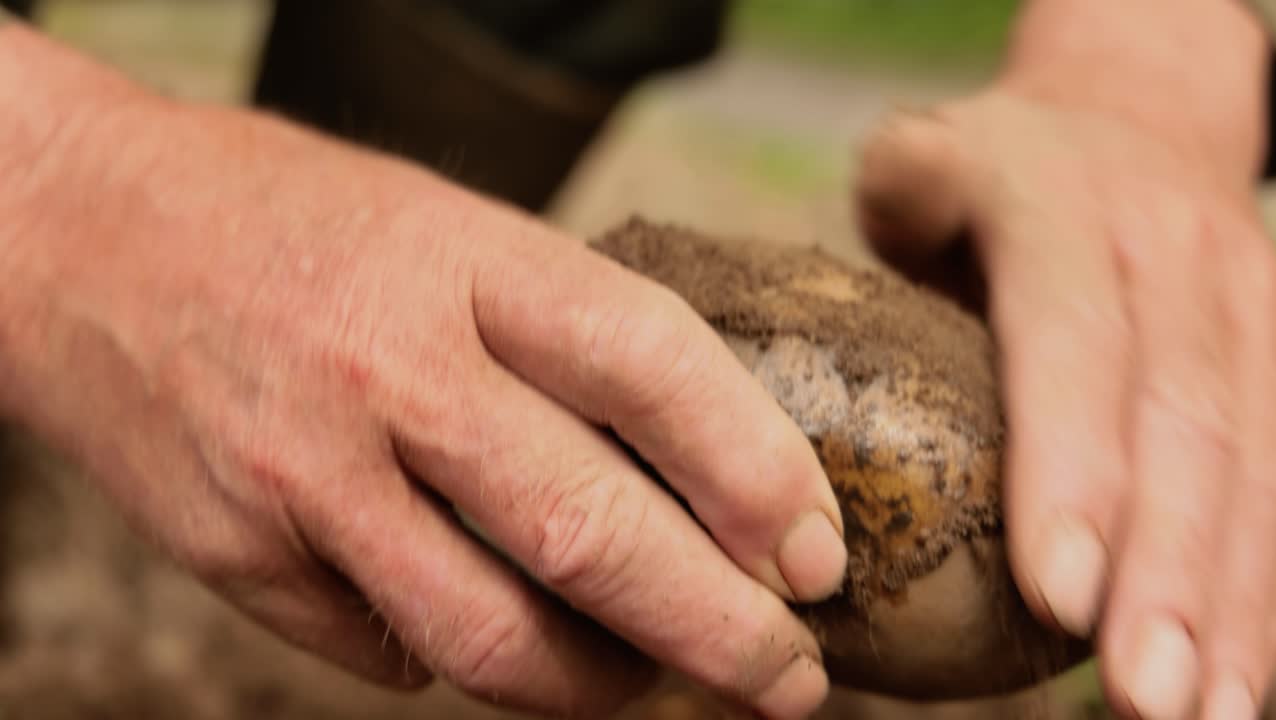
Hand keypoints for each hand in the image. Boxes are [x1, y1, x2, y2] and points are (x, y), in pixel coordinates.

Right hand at [0, 28, 847, 719]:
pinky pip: (390, 653)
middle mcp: (383, 368)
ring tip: (653, 682)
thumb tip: (701, 474)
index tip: (817, 554)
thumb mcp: (444, 229)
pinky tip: (494, 631)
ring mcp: (302, 472)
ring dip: (601, 685)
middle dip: (716, 629)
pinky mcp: (237, 555)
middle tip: (788, 682)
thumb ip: (558, 337)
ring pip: (490, 635)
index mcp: (457, 260)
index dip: (754, 469)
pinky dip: (467, 662)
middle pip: (587, 529)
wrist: (82, 232)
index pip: (649, 363)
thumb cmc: (297, 225)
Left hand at [855, 65, 1275, 719]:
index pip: (1073, 338)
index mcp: (1057, 200)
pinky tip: (1239, 674)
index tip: (1060, 597)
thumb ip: (863, 260)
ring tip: (1198, 715)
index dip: (1073, 466)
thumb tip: (785, 386)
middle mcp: (1167, 247)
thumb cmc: (982, 178)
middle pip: (1183, 415)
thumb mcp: (914, 168)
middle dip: (1167, 569)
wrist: (1125, 119)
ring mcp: (1244, 294)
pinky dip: (1266, 580)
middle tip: (1138, 694)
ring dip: (1234, 599)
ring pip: (1256, 456)